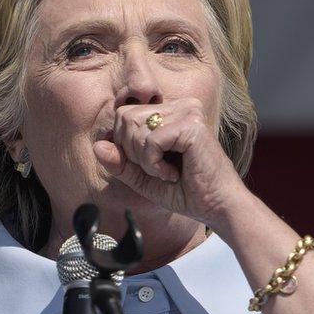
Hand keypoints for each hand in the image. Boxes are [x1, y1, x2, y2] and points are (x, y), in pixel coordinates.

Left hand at [92, 98, 246, 228]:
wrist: (217, 208)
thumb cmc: (186, 192)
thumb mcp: (143, 178)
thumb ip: (120, 163)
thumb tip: (96, 146)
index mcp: (171, 111)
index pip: (124, 114)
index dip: (124, 145)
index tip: (149, 166)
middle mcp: (180, 105)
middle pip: (124, 117)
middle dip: (131, 151)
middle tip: (156, 170)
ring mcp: (187, 111)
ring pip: (135, 127)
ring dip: (144, 160)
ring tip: (167, 172)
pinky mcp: (191, 125)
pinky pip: (150, 140)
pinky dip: (154, 164)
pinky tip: (174, 174)